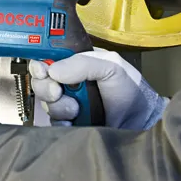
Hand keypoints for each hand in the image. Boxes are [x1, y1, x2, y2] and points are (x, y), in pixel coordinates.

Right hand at [29, 51, 167, 128]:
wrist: (139, 122)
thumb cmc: (131, 91)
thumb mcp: (111, 66)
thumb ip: (82, 63)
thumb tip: (54, 69)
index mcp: (77, 62)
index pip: (48, 57)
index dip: (40, 63)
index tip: (43, 70)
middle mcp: (69, 81)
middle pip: (41, 81)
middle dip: (46, 87)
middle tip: (59, 91)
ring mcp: (67, 103)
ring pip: (46, 103)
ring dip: (59, 106)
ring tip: (77, 108)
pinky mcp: (68, 122)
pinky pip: (53, 122)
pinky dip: (62, 122)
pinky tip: (75, 120)